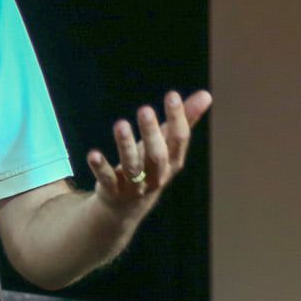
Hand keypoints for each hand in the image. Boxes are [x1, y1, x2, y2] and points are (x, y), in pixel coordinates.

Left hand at [86, 89, 213, 206]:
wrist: (129, 205)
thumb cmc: (152, 164)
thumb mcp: (167, 143)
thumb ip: (186, 119)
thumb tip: (207, 95)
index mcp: (173, 161)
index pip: (179, 139)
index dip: (177, 118)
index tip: (172, 95)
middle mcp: (157, 175)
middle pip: (157, 155)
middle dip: (151, 133)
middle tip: (145, 109)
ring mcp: (135, 185)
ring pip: (132, 166)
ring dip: (126, 145)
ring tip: (120, 124)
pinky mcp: (114, 191)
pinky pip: (108, 179)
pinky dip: (101, 168)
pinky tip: (93, 154)